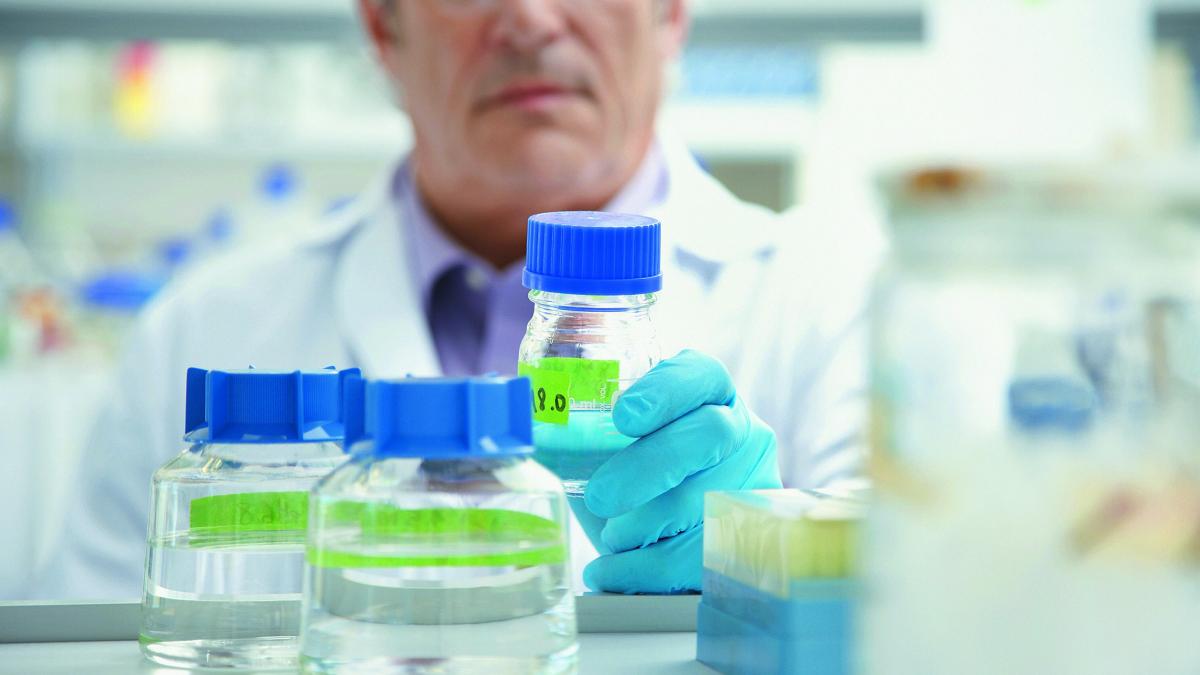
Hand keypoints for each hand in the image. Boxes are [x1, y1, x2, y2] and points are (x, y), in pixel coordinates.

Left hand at [580, 349, 781, 592]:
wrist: (669, 536)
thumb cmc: (632, 479)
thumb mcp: (608, 446)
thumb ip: (577, 432)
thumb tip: (519, 430)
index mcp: (706, 394)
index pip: (700, 375)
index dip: (666, 391)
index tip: (623, 415)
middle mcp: (739, 431)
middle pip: (708, 435)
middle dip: (650, 466)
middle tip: (602, 495)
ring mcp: (751, 482)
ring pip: (705, 499)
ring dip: (644, 525)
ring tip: (612, 535)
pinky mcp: (748, 535)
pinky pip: (701, 554)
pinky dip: (647, 568)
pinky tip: (612, 570)